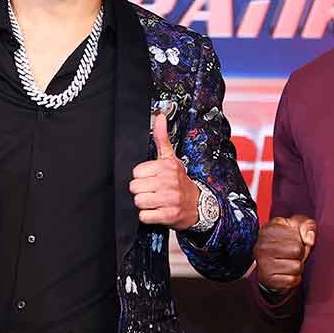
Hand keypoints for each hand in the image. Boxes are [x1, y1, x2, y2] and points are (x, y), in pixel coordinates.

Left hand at [129, 113, 196, 229]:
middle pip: (134, 187)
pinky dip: (147, 216)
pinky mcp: (168, 215)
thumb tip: (160, 116)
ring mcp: (169, 199)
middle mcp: (169, 182)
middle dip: (141, 190)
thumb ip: (162, 138)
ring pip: (138, 201)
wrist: (198, 205)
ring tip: (154, 200)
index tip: (151, 178)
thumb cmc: (179, 181)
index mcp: (167, 166)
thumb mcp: (171, 158)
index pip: (136, 172)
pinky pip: (144, 216)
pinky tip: (157, 211)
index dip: (141, 176)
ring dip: (144, 204)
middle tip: (152, 190)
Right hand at [254, 215, 315, 293]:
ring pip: (297, 267)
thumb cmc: (285, 241)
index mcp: (269, 229)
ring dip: (297, 266)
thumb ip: (307, 225)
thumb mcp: (296, 226)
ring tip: (288, 262)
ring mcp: (264, 264)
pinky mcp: (268, 280)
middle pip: (297, 251)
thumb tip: (310, 240)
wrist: (267, 262)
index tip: (293, 241)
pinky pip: (292, 280)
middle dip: (300, 253)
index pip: (298, 238)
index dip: (300, 240)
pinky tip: (285, 272)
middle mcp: (263, 246)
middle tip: (291, 253)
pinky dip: (293, 278)